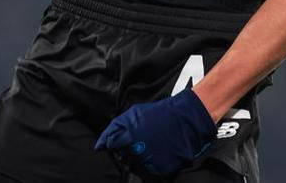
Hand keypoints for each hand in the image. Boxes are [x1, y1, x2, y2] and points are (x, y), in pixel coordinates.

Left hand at [94, 87, 216, 178]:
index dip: (115, 142)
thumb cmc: (159, 114)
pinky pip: (149, 172)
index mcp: (128, 137)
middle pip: (122, 158)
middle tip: (140, 141)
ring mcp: (149, 162)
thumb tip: (99, 146)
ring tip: (151, 146)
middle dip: (127, 151)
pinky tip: (158, 152)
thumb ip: (114, 128)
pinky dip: (151, 165)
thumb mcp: (134, 113)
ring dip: (139, 158)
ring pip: (135, 166)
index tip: (122, 139)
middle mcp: (137, 151)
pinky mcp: (160, 170)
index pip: (111, 145)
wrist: (186, 120)